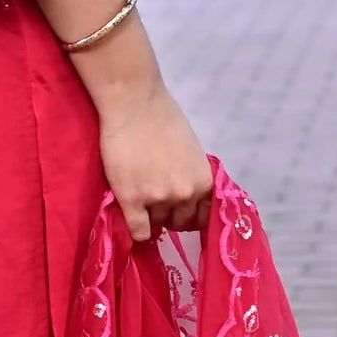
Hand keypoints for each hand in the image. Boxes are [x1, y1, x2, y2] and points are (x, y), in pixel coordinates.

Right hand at [97, 80, 212, 242]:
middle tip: (156, 203)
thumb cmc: (163, 119)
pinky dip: (137, 232)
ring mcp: (158, 199)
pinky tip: (132, 220)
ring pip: (157, 226)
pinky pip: (138, 231)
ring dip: (150, 217)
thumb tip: (185, 196)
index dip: (190, 216)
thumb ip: (191, 177)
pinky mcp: (132, 200)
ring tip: (139, 199)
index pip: (204, 218)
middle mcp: (185, 195)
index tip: (180, 214)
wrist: (134, 105)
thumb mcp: (191, 152)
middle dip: (169, 216)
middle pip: (179, 223)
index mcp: (204, 182)